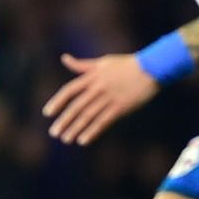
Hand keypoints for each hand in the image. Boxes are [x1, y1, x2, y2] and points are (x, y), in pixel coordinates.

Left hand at [44, 52, 160, 145]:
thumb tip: (64, 58)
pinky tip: (83, 140)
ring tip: (66, 139)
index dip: (57, 102)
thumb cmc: (126, 64)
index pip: (69, 90)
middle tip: (53, 133)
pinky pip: (103, 121)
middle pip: (76, 106)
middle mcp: (98, 87)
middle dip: (64, 120)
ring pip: (88, 116)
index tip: (47, 113)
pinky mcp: (121, 107)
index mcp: (92, 76)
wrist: (152, 67)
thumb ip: (82, 64)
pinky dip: (92, 131)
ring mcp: (109, 97)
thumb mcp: (102, 62)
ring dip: (75, 129)